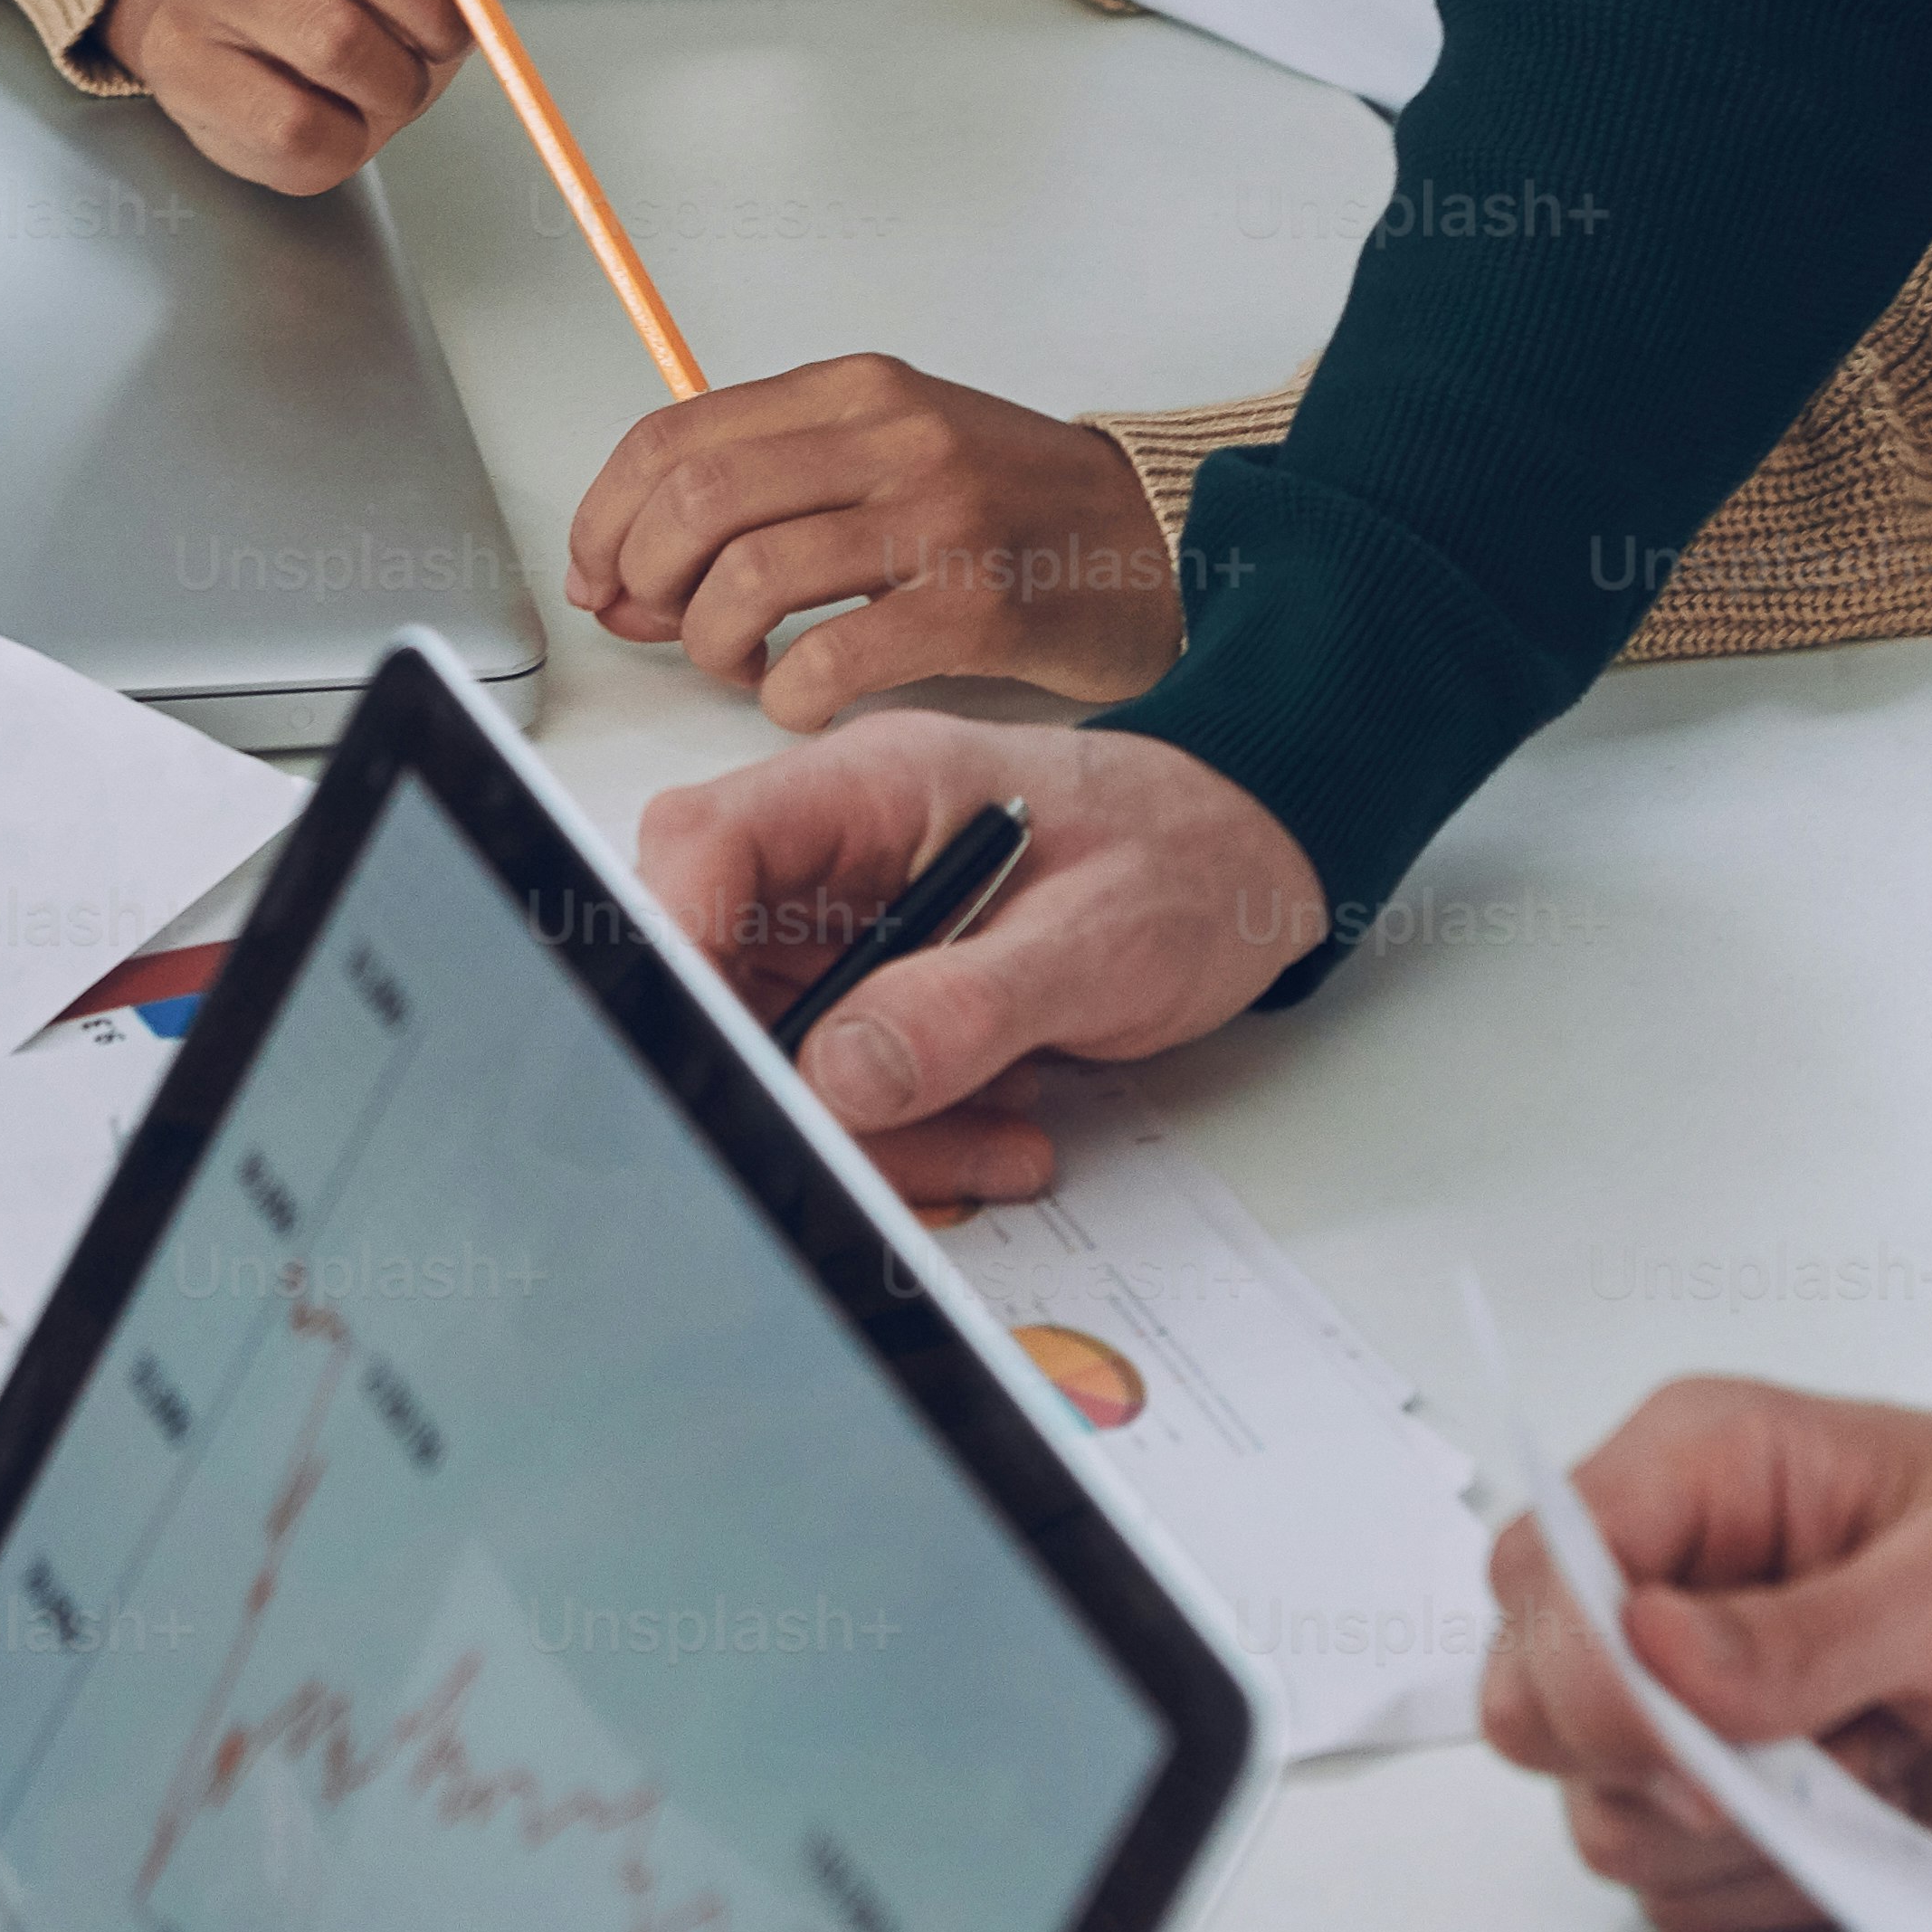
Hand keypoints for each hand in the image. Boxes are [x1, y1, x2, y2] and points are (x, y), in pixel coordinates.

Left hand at [569, 354, 1172, 719]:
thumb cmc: (1009, 508)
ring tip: (744, 667)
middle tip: (660, 626)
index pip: (674, 437)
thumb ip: (765, 494)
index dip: (606, 517)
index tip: (596, 575)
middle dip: (646, 582)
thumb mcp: (886, 453)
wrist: (1157, 541)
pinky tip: (803, 702)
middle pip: (695, 504)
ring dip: (714, 646)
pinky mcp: (979, 605)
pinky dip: (788, 699)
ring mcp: (938, 518)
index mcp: (855, 391)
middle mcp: (892, 438)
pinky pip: (832, 660)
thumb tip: (627, 573)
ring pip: (750, 581)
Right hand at [627, 708, 1324, 1194]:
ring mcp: (853, 918)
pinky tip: (999, 1126)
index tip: (716, 1054)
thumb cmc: (1189, 855)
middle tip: (878, 1145)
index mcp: (871, 786)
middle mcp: (838, 848)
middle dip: (791, 1075)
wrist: (1252, 861)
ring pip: (787, 1042)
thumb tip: (841, 1074)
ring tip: (994, 1139)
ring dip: (874, 1121)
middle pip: (726, 965)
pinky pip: (852, 1073)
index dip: (679, 946)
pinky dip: (913, 1124)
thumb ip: (971, 1002)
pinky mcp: (882, 981)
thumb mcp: (1101, 936)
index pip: (706, 844)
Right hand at [1474, 1381, 1931, 1931]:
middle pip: (1537, 1705)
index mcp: (1693, 1467)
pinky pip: (1678, 1872)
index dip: (1597, 1681)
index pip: (1541, 1576)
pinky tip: (1862, 1815)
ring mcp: (1688, 1678)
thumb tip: (1654, 1651)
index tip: (1711, 1746)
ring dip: (1735, 1834)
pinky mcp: (1730, 1769)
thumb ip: (1804, 1633)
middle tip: (1802, 1766)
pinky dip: (1768, 1879)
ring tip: (1863, 1772)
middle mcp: (1667, 1570)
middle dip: (1664, 1774)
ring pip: (1600, 1807)